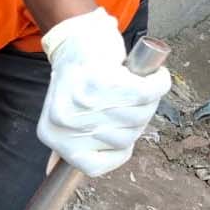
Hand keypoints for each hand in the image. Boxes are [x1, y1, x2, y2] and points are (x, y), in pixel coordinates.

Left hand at [38, 8, 170, 176]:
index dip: (116, 150)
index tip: (116, 128)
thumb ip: (67, 144)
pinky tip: (151, 75)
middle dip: (135, 119)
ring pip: (139, 117)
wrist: (76, 36)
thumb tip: (54, 173)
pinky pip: (148, 93)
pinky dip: (157, 82)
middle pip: (124, 140)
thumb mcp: (64, 116)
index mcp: (52, 135)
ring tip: (133, 84)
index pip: (95, 167)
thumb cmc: (78, 79)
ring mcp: (83, 101)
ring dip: (148, 99)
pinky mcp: (104, 80)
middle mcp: (64, 121)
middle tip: (124, 97)